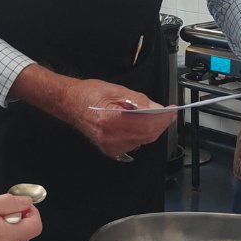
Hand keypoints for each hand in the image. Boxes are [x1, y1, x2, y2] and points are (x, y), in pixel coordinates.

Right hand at [0, 193, 41, 240]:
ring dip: (9, 229)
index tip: (20, 206)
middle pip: (26, 233)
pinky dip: (0, 238)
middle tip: (0, 213)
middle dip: (18, 219)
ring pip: (15, 240)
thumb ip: (10, 202)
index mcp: (8, 237)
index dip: (32, 212)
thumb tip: (26, 202)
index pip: (36, 225)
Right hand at [57, 78, 175, 158]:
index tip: (172, 111)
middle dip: (160, 124)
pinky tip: (138, 124)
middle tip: (166, 113)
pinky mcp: (109, 150)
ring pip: (142, 141)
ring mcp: (110, 146)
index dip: (163, 118)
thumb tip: (157, 109)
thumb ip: (138, 100)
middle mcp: (110, 137)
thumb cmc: (88, 94)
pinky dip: (140, 135)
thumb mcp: (115, 90)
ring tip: (151, 116)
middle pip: (147, 135)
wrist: (68, 103)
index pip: (147, 124)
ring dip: (150, 130)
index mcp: (111, 120)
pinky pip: (133, 144)